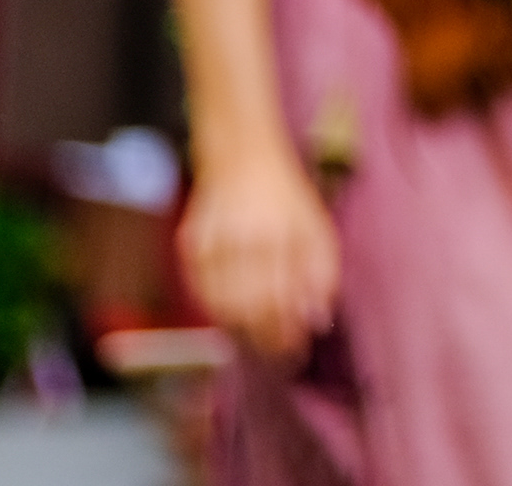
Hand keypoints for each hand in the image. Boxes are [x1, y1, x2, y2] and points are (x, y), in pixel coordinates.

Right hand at [179, 148, 340, 361]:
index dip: (287, 333)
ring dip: (242, 330)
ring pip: (223, 308)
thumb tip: (317, 321)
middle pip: (250, 310)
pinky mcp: (190, 246)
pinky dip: (219, 311)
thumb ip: (322, 273)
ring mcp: (211, 243)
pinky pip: (203, 293)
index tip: (297, 350)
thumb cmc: (285, 196)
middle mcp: (241, 241)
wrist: (241, 157)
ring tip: (260, 338)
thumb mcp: (316, 227)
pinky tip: (235, 316)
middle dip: (265, 339)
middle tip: (279, 354)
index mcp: (277, 235)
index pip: (281, 301)